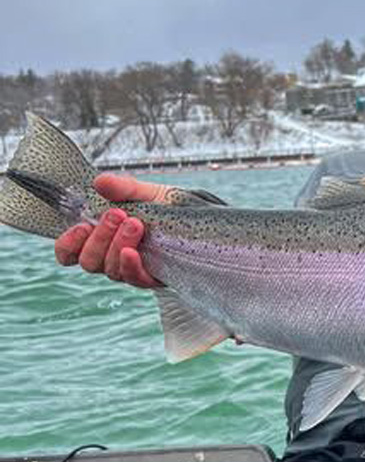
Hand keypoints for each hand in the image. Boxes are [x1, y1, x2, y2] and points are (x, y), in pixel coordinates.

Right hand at [54, 173, 170, 287]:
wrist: (200, 220)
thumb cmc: (167, 208)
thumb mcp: (145, 194)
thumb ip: (123, 189)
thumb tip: (100, 182)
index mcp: (101, 238)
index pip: (70, 252)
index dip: (68, 244)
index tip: (80, 226)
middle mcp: (111, 258)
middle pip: (89, 261)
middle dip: (99, 237)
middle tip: (117, 214)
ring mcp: (131, 270)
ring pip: (109, 269)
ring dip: (117, 244)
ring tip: (134, 223)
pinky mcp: (151, 279)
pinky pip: (134, 279)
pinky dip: (129, 265)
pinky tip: (131, 252)